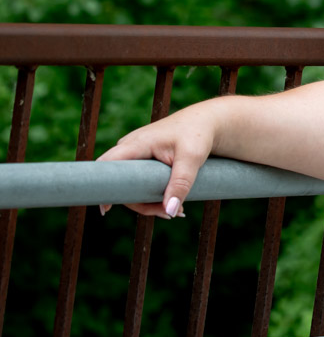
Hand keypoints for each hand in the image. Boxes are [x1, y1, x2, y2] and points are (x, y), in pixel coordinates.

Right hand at [96, 100, 219, 218]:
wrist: (208, 123)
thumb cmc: (198, 134)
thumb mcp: (192, 158)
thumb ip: (181, 183)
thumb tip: (170, 211)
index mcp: (136, 144)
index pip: (106, 165)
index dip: (101, 187)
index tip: (105, 210)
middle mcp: (131, 149)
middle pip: (122, 184)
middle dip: (142, 203)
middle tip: (168, 214)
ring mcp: (137, 156)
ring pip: (133, 187)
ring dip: (151, 202)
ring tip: (179, 211)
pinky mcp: (146, 162)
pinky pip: (141, 183)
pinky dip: (155, 196)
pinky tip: (173, 206)